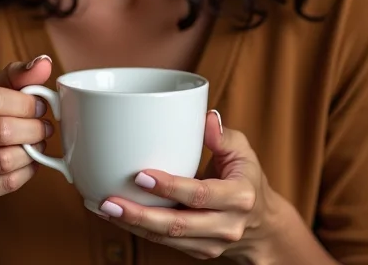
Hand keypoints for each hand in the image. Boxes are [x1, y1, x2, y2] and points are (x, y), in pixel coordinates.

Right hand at [0, 55, 53, 219]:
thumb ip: (11, 78)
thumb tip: (45, 62)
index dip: (24, 102)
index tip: (40, 105)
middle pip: (1, 130)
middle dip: (33, 128)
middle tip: (45, 127)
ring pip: (4, 160)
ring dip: (32, 151)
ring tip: (38, 144)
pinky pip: (4, 184)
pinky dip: (26, 172)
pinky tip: (29, 163)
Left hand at [97, 110, 281, 261]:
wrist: (262, 223)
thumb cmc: (246, 176)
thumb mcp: (242, 150)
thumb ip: (223, 135)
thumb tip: (206, 117)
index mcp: (238, 197)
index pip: (199, 194)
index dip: (170, 187)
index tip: (141, 175)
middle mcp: (226, 225)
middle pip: (178, 225)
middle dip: (141, 215)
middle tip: (110, 201)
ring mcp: (211, 244)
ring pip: (168, 239)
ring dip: (134, 225)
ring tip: (105, 208)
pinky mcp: (198, 251)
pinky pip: (165, 243)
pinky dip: (140, 230)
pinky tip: (118, 215)